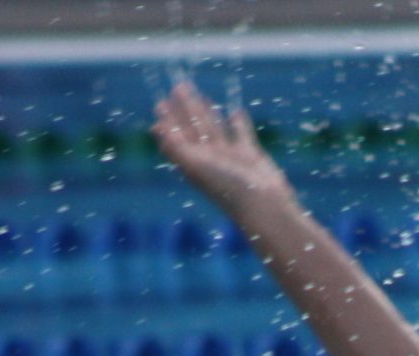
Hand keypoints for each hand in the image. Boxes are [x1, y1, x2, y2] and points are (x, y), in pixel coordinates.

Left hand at [152, 79, 291, 210]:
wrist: (262, 204)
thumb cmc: (228, 188)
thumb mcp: (196, 167)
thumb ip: (176, 147)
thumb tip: (155, 128)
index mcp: (194, 162)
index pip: (177, 136)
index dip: (169, 120)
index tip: (161, 103)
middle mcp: (210, 159)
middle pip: (194, 128)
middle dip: (185, 109)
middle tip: (178, 87)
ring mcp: (230, 157)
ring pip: (215, 128)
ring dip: (207, 112)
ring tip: (201, 95)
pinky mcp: (250, 155)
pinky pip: (242, 133)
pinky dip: (238, 123)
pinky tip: (235, 111)